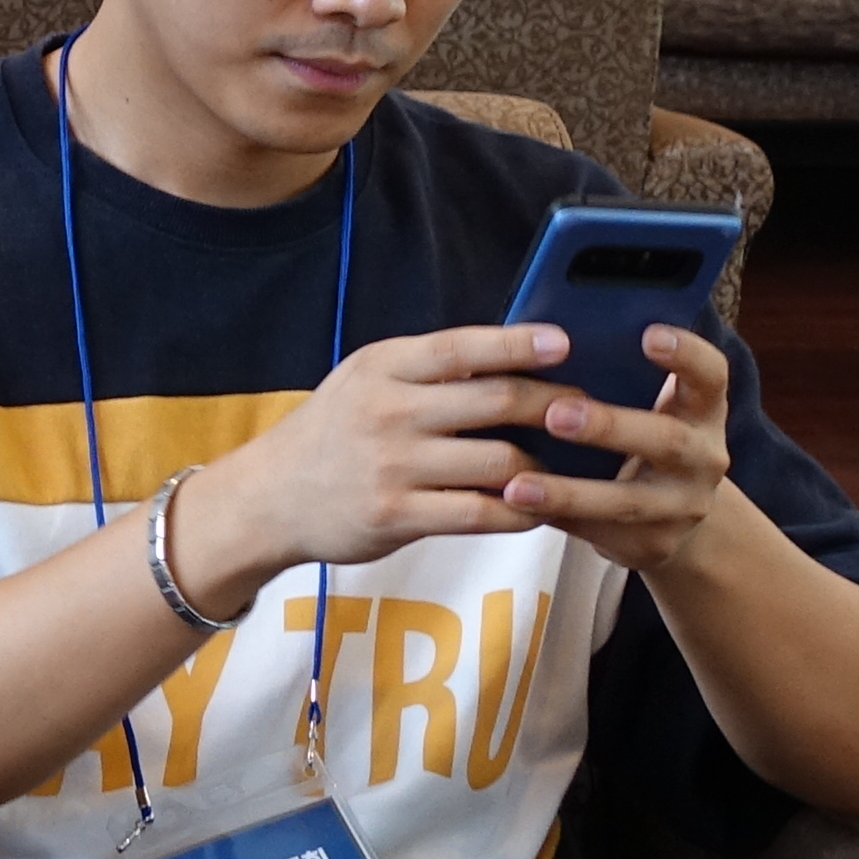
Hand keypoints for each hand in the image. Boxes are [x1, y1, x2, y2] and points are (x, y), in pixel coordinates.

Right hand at [192, 321, 586, 594]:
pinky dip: (521, 512)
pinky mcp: (397, 516)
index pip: (459, 348)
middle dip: (553, 406)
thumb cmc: (334, 433)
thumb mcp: (366, 381)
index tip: (563, 342)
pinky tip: (540, 508)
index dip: (515, 343)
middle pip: (493, 402)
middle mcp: (388, 413)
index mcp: (383, 368)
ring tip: (571, 467)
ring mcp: (393, 467)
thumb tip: (513, 357)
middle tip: (589, 410)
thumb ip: (428, 370)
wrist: (269, 498)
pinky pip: (481, 514)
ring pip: (499, 463)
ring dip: (546, 467)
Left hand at [495, 320, 736, 577]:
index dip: (686, 353)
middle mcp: (705, 456)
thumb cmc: (637, 435)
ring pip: (629, 500)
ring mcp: (684, 506)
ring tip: (518, 485)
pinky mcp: (655, 545)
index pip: (710, 374)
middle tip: (556, 414)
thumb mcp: (644, 403)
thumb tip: (538, 336)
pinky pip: (602, 533)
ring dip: (571, 491)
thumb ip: (614, 376)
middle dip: (610, 427)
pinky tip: (515, 508)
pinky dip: (557, 518)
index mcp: (703, 407)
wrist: (670, 514)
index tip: (649, 333)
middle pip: (668, 440)